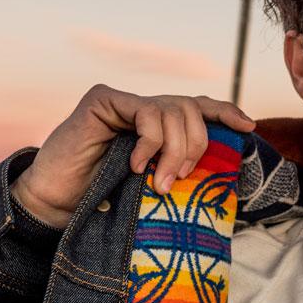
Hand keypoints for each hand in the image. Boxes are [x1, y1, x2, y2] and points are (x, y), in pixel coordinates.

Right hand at [10, 85, 255, 228]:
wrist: (54, 203)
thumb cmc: (101, 197)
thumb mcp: (152, 182)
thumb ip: (177, 165)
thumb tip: (221, 163)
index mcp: (158, 125)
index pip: (199, 107)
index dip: (226, 112)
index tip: (248, 127)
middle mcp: (143, 108)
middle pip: (191, 108)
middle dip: (196, 144)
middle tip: (180, 180)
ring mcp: (123, 101)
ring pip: (173, 109)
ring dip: (174, 149)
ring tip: (159, 181)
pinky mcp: (103, 99)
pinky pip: (146, 112)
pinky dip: (149, 140)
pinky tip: (136, 164)